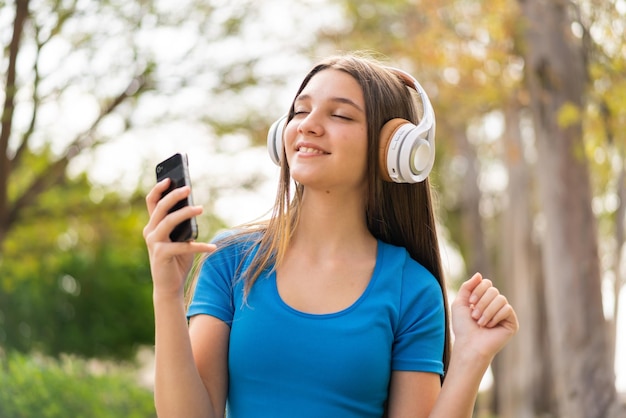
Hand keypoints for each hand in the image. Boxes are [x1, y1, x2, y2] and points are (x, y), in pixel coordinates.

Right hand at [143, 178, 215, 297]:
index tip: (170, 178)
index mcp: (154, 226)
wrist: (169, 287)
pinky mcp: (161, 255)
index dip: (158, 189)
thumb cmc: (177, 260)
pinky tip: (212, 247)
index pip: (152, 202)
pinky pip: (181, 246)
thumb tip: (195, 209)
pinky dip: (199, 246)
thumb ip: (185, 225)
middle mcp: (150, 232)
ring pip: (168, 221)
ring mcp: (154, 243)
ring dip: (185, 213)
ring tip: (200, 208)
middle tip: (188, 188)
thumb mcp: (182, 239)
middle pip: (160, 208)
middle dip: (174, 196)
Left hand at [451, 273, 518, 360]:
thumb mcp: (460, 303)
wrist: (469, 344)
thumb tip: (479, 275)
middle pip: (493, 290)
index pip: (486, 283)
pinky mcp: (512, 322)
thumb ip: (467, 287)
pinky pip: (507, 309)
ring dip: (487, 311)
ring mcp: (504, 313)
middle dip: (481, 303)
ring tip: (481, 323)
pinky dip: (495, 317)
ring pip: (500, 299)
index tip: (470, 302)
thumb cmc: (463, 327)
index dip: (478, 290)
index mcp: (484, 299)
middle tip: (474, 316)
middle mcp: (495, 305)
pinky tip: (490, 326)